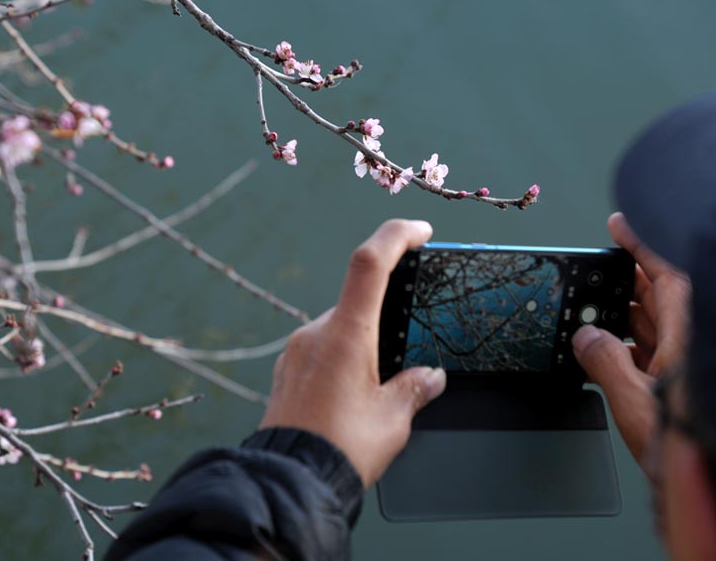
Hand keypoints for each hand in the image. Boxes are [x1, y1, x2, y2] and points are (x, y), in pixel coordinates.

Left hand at [259, 219, 447, 486]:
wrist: (288, 482)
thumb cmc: (340, 450)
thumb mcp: (393, 419)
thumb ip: (414, 388)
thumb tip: (429, 375)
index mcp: (345, 334)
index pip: (370, 262)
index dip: (396, 236)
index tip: (420, 232)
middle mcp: (315, 333)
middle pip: (358, 302)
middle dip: (387, 320)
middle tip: (407, 355)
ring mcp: (296, 351)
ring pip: (340, 330)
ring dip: (364, 346)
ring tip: (380, 391)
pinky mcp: (286, 372)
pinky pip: (321, 352)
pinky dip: (343, 361)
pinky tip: (354, 397)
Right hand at [572, 212, 690, 473]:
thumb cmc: (695, 450)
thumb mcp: (635, 404)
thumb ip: (605, 364)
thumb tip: (586, 338)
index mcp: (691, 336)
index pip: (667, 274)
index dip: (642, 243)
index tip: (620, 222)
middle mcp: (698, 343)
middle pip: (663, 296)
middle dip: (629, 280)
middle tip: (600, 267)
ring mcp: (695, 364)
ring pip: (660, 324)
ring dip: (629, 314)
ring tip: (597, 308)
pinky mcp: (689, 385)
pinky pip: (659, 350)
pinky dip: (635, 343)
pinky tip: (613, 349)